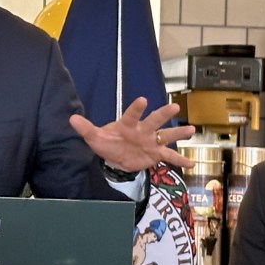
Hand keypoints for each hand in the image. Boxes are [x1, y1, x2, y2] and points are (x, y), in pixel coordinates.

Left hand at [69, 97, 195, 172]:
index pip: (132, 114)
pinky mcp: (155, 154)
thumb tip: (71, 119)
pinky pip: (169, 157)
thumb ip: (86, 128)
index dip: (136, 108)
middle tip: (174, 106)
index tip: (143, 100)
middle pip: (154, 120)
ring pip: (166, 136)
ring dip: (178, 133)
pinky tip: (192, 164)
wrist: (115, 157)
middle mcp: (142, 130)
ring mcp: (151, 141)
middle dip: (163, 114)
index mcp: (127, 124)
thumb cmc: (107, 142)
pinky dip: (180, 160)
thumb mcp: (95, 137)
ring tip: (191, 129)